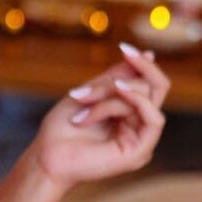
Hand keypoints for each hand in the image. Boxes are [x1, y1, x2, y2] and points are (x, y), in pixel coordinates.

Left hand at [27, 43, 169, 189]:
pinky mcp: (141, 152)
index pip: (150, 84)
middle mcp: (139, 126)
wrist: (47, 153)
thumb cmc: (63, 126)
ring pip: (146, 98)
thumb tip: (149, 55)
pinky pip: (154, 119)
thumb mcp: (92, 92)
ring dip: (111, 94)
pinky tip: (116, 94)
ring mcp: (142, 140)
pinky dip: (135, 101)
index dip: (142, 64)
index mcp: (129, 114)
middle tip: (101, 78)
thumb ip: (118, 77)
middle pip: (154, 88)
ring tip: (83, 102)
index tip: (125, 48)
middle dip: (124, 76)